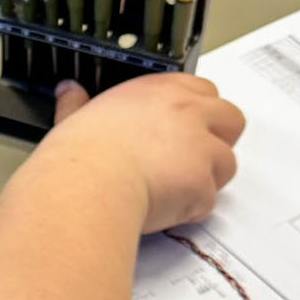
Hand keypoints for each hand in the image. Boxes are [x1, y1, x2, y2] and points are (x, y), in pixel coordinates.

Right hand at [29, 73, 244, 233]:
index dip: (198, 111)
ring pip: (227, 163)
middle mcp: (186, 112)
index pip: (203, 90)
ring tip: (173, 190)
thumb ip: (78, 103)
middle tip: (191, 159)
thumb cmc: (80, 153)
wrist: (86, 185)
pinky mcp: (203, 184)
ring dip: (207, 179)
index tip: (185, 126)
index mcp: (158, 91)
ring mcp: (200, 148)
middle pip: (231, 119)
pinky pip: (209, 200)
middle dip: (219, 140)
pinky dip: (191, 209)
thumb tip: (68, 90)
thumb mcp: (75, 116)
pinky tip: (164, 209)